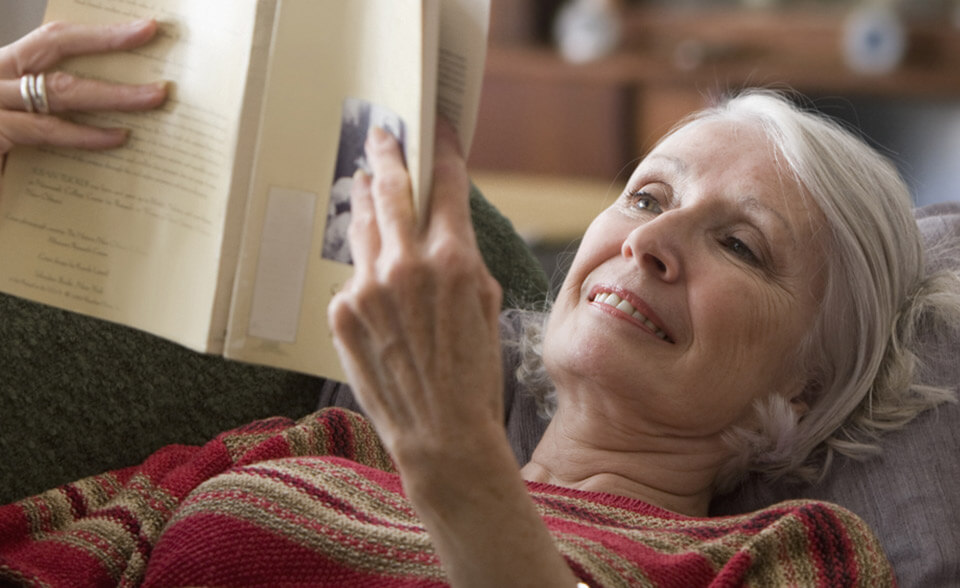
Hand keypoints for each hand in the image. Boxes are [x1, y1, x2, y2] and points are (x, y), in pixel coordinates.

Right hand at [0, 18, 167, 156]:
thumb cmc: (6, 156)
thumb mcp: (27, 124)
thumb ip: (59, 111)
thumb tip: (122, 113)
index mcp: (3, 72)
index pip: (51, 40)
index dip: (97, 33)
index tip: (143, 29)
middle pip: (52, 48)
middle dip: (106, 40)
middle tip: (151, 34)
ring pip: (58, 90)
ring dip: (113, 93)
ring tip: (154, 96)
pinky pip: (45, 130)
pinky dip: (85, 134)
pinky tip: (118, 138)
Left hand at [328, 122, 505, 488]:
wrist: (442, 434)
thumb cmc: (475, 373)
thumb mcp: (486, 304)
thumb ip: (462, 258)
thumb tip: (442, 226)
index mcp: (453, 260)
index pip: (446, 184)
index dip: (442, 150)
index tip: (437, 129)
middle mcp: (406, 265)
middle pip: (391, 188)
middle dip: (389, 153)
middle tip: (383, 134)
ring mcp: (368, 287)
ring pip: (363, 225)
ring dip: (367, 201)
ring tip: (367, 184)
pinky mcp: (342, 311)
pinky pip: (354, 275)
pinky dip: (366, 272)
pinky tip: (377, 285)